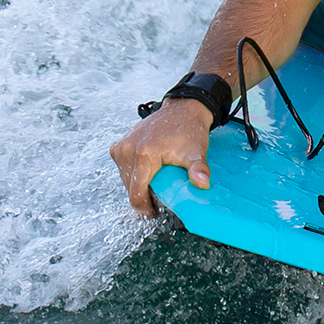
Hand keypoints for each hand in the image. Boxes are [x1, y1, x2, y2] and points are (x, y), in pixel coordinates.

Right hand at [109, 97, 212, 216]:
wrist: (182, 110)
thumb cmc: (189, 131)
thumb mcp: (196, 152)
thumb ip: (199, 169)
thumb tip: (203, 184)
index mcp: (144, 154)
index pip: (136, 192)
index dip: (144, 207)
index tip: (154, 212)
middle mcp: (128, 149)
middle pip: (129, 187)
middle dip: (142, 197)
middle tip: (157, 200)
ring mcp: (122, 146)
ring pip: (125, 178)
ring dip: (136, 185)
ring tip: (152, 186)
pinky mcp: (119, 144)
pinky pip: (122, 167)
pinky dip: (132, 174)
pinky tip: (146, 173)